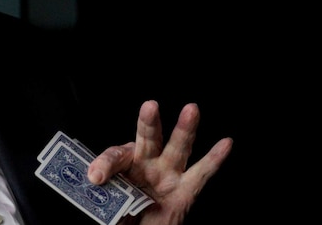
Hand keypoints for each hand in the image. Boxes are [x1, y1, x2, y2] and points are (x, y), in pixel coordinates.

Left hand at [86, 100, 232, 224]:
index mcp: (121, 167)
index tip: (96, 177)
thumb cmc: (122, 216)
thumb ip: (105, 194)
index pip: (115, 157)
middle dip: (149, 122)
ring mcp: (167, 176)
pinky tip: (225, 143)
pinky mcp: (185, 192)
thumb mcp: (107, 205)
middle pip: (147, 139)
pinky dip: (215, 158)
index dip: (105, 165)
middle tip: (150, 106)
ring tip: (191, 110)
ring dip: (185, 129)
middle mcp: (146, 166)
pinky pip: (201, 173)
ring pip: (178, 148)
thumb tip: (96, 182)